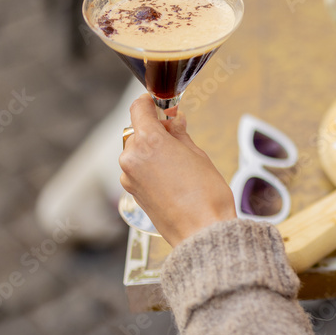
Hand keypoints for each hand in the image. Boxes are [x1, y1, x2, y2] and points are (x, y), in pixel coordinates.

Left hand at [119, 94, 236, 245]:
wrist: (202, 231)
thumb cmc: (206, 195)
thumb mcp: (197, 154)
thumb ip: (179, 133)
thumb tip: (174, 119)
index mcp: (148, 141)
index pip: (139, 108)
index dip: (151, 102)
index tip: (162, 104)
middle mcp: (131, 157)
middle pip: (138, 131)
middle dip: (156, 130)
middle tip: (180, 136)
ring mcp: (129, 176)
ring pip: (137, 151)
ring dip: (153, 150)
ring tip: (179, 163)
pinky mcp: (132, 192)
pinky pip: (137, 169)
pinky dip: (150, 167)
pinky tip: (172, 178)